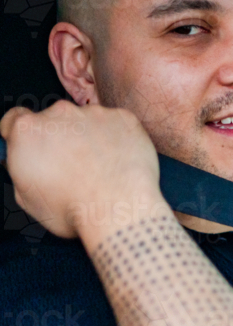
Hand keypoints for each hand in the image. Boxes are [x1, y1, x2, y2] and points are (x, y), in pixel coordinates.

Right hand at [0, 101, 161, 239]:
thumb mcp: (27, 197)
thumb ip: (23, 169)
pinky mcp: (123, 119)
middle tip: (74, 166)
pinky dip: (118, 139)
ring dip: (91, 138)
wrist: (119, 211)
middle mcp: (60, 114)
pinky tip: (119, 162)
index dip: (26, 134)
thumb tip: (28, 164)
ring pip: (88, 122)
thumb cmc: (75, 210)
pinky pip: (117, 125)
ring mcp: (94, 114)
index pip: (17, 119)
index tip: (34, 143)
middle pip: (56, 121)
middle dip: (62, 139)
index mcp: (28, 131)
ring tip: (101, 169)